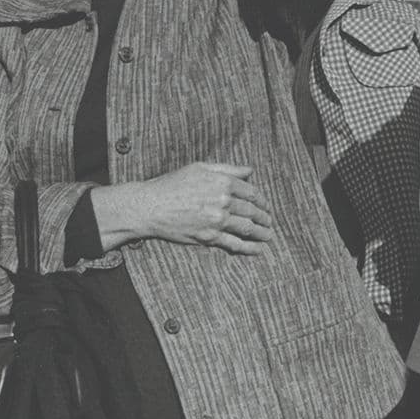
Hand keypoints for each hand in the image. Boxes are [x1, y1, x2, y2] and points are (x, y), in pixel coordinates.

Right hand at [90, 161, 274, 255]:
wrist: (150, 207)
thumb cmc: (172, 184)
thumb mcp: (199, 168)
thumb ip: (227, 169)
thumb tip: (249, 171)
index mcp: (222, 182)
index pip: (252, 192)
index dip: (262, 201)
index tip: (265, 206)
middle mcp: (223, 201)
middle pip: (252, 211)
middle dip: (264, 218)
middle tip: (269, 222)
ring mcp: (217, 220)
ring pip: (247, 228)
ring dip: (261, 233)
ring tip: (267, 236)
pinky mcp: (209, 237)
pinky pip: (234, 244)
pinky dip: (249, 248)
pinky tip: (258, 250)